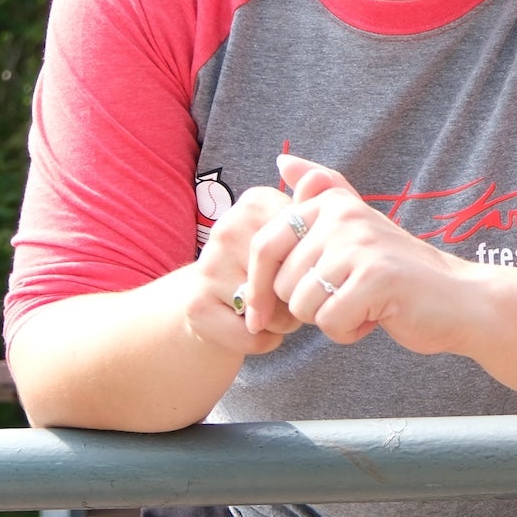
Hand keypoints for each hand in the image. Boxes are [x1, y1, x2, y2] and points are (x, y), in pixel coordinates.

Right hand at [183, 183, 307, 353]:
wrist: (210, 307)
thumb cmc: (269, 271)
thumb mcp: (299, 238)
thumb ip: (316, 205)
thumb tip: (319, 175)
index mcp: (255, 202)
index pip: (309, 242)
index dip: (314, 265)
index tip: (304, 266)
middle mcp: (226, 228)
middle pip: (291, 277)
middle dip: (299, 296)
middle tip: (287, 295)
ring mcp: (207, 266)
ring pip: (275, 310)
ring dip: (283, 322)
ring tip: (270, 311)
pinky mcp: (197, 305)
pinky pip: (254, 336)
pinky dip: (265, 341)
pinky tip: (255, 328)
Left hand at [266, 152, 477, 352]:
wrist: (461, 299)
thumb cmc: (401, 272)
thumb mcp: (359, 228)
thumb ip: (322, 193)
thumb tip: (282, 161)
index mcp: (332, 202)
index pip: (265, 246)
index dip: (260, 288)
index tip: (266, 315)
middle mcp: (343, 216)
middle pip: (282, 283)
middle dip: (310, 305)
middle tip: (348, 296)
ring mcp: (360, 245)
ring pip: (303, 306)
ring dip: (331, 319)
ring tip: (365, 304)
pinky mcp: (376, 279)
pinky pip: (330, 323)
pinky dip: (349, 332)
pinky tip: (376, 317)